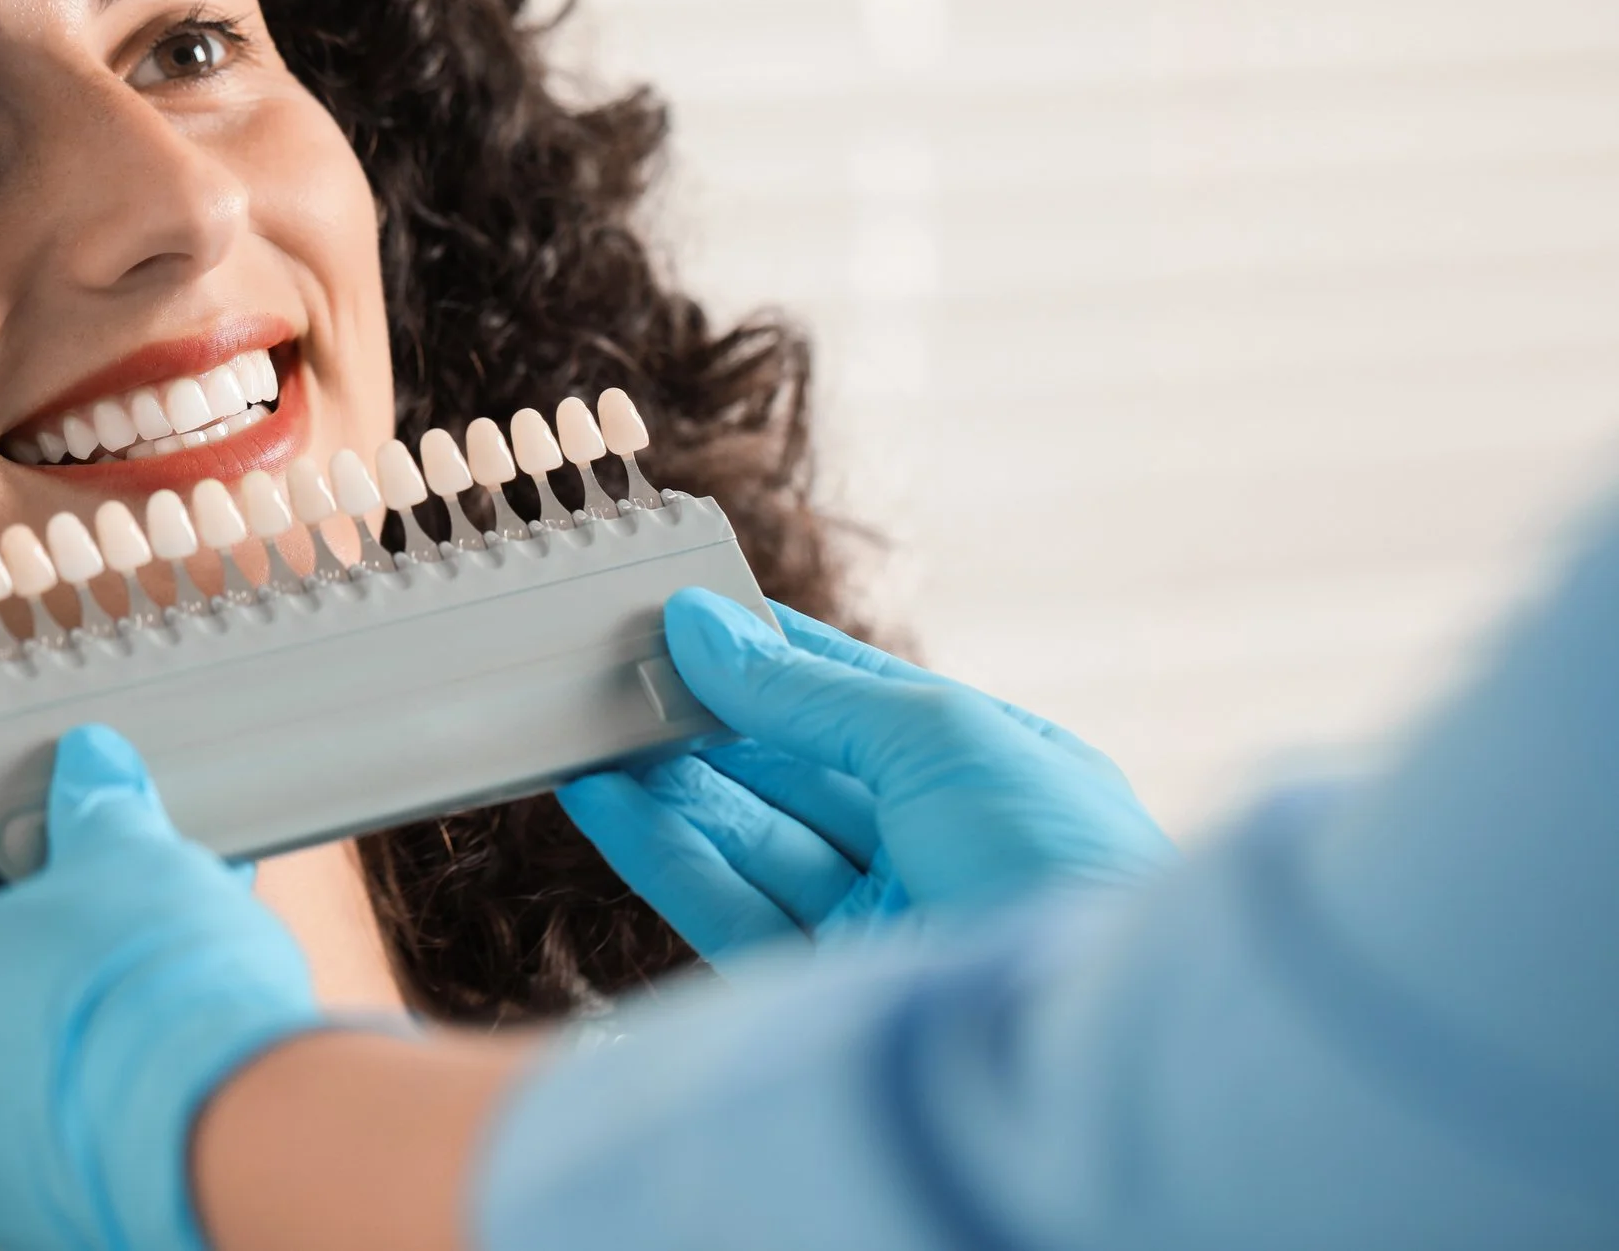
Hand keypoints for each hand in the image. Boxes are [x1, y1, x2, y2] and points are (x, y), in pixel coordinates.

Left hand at [0, 725, 323, 1250]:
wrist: (226, 1146)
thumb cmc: (146, 996)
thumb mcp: (125, 857)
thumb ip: (95, 808)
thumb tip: (90, 772)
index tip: (45, 800)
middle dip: (42, 906)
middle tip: (112, 869)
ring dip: (69, 984)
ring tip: (160, 942)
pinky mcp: (13, 1207)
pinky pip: (39, 1108)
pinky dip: (88, 1062)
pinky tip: (160, 1023)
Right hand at [558, 589, 1173, 961]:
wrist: (1082, 1050)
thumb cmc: (1058, 867)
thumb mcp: (938, 738)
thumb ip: (805, 690)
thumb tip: (699, 624)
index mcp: (992, 774)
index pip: (856, 697)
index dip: (768, 655)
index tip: (679, 614)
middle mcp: (936, 848)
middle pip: (792, 772)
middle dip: (702, 720)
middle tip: (609, 670)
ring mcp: (880, 925)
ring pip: (751, 840)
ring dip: (666, 783)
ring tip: (583, 727)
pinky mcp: (823, 995)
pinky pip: (727, 909)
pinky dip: (659, 852)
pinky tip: (601, 798)